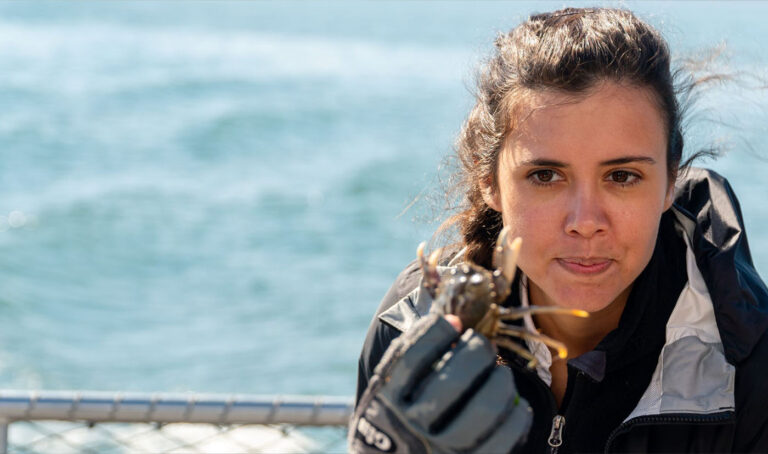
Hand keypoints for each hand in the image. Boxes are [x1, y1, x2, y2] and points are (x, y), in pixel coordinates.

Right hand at [349, 313, 531, 452]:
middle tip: (483, 345)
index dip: (436, 333)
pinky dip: (516, 416)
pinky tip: (514, 404)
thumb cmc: (405, 410)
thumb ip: (416, 353)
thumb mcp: (394, 384)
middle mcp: (412, 424)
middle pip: (452, 380)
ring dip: (501, 381)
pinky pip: (503, 439)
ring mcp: (441, 448)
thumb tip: (456, 319)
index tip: (453, 322)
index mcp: (388, 398)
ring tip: (500, 372)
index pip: (410, 359)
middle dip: (477, 352)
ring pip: (483, 408)